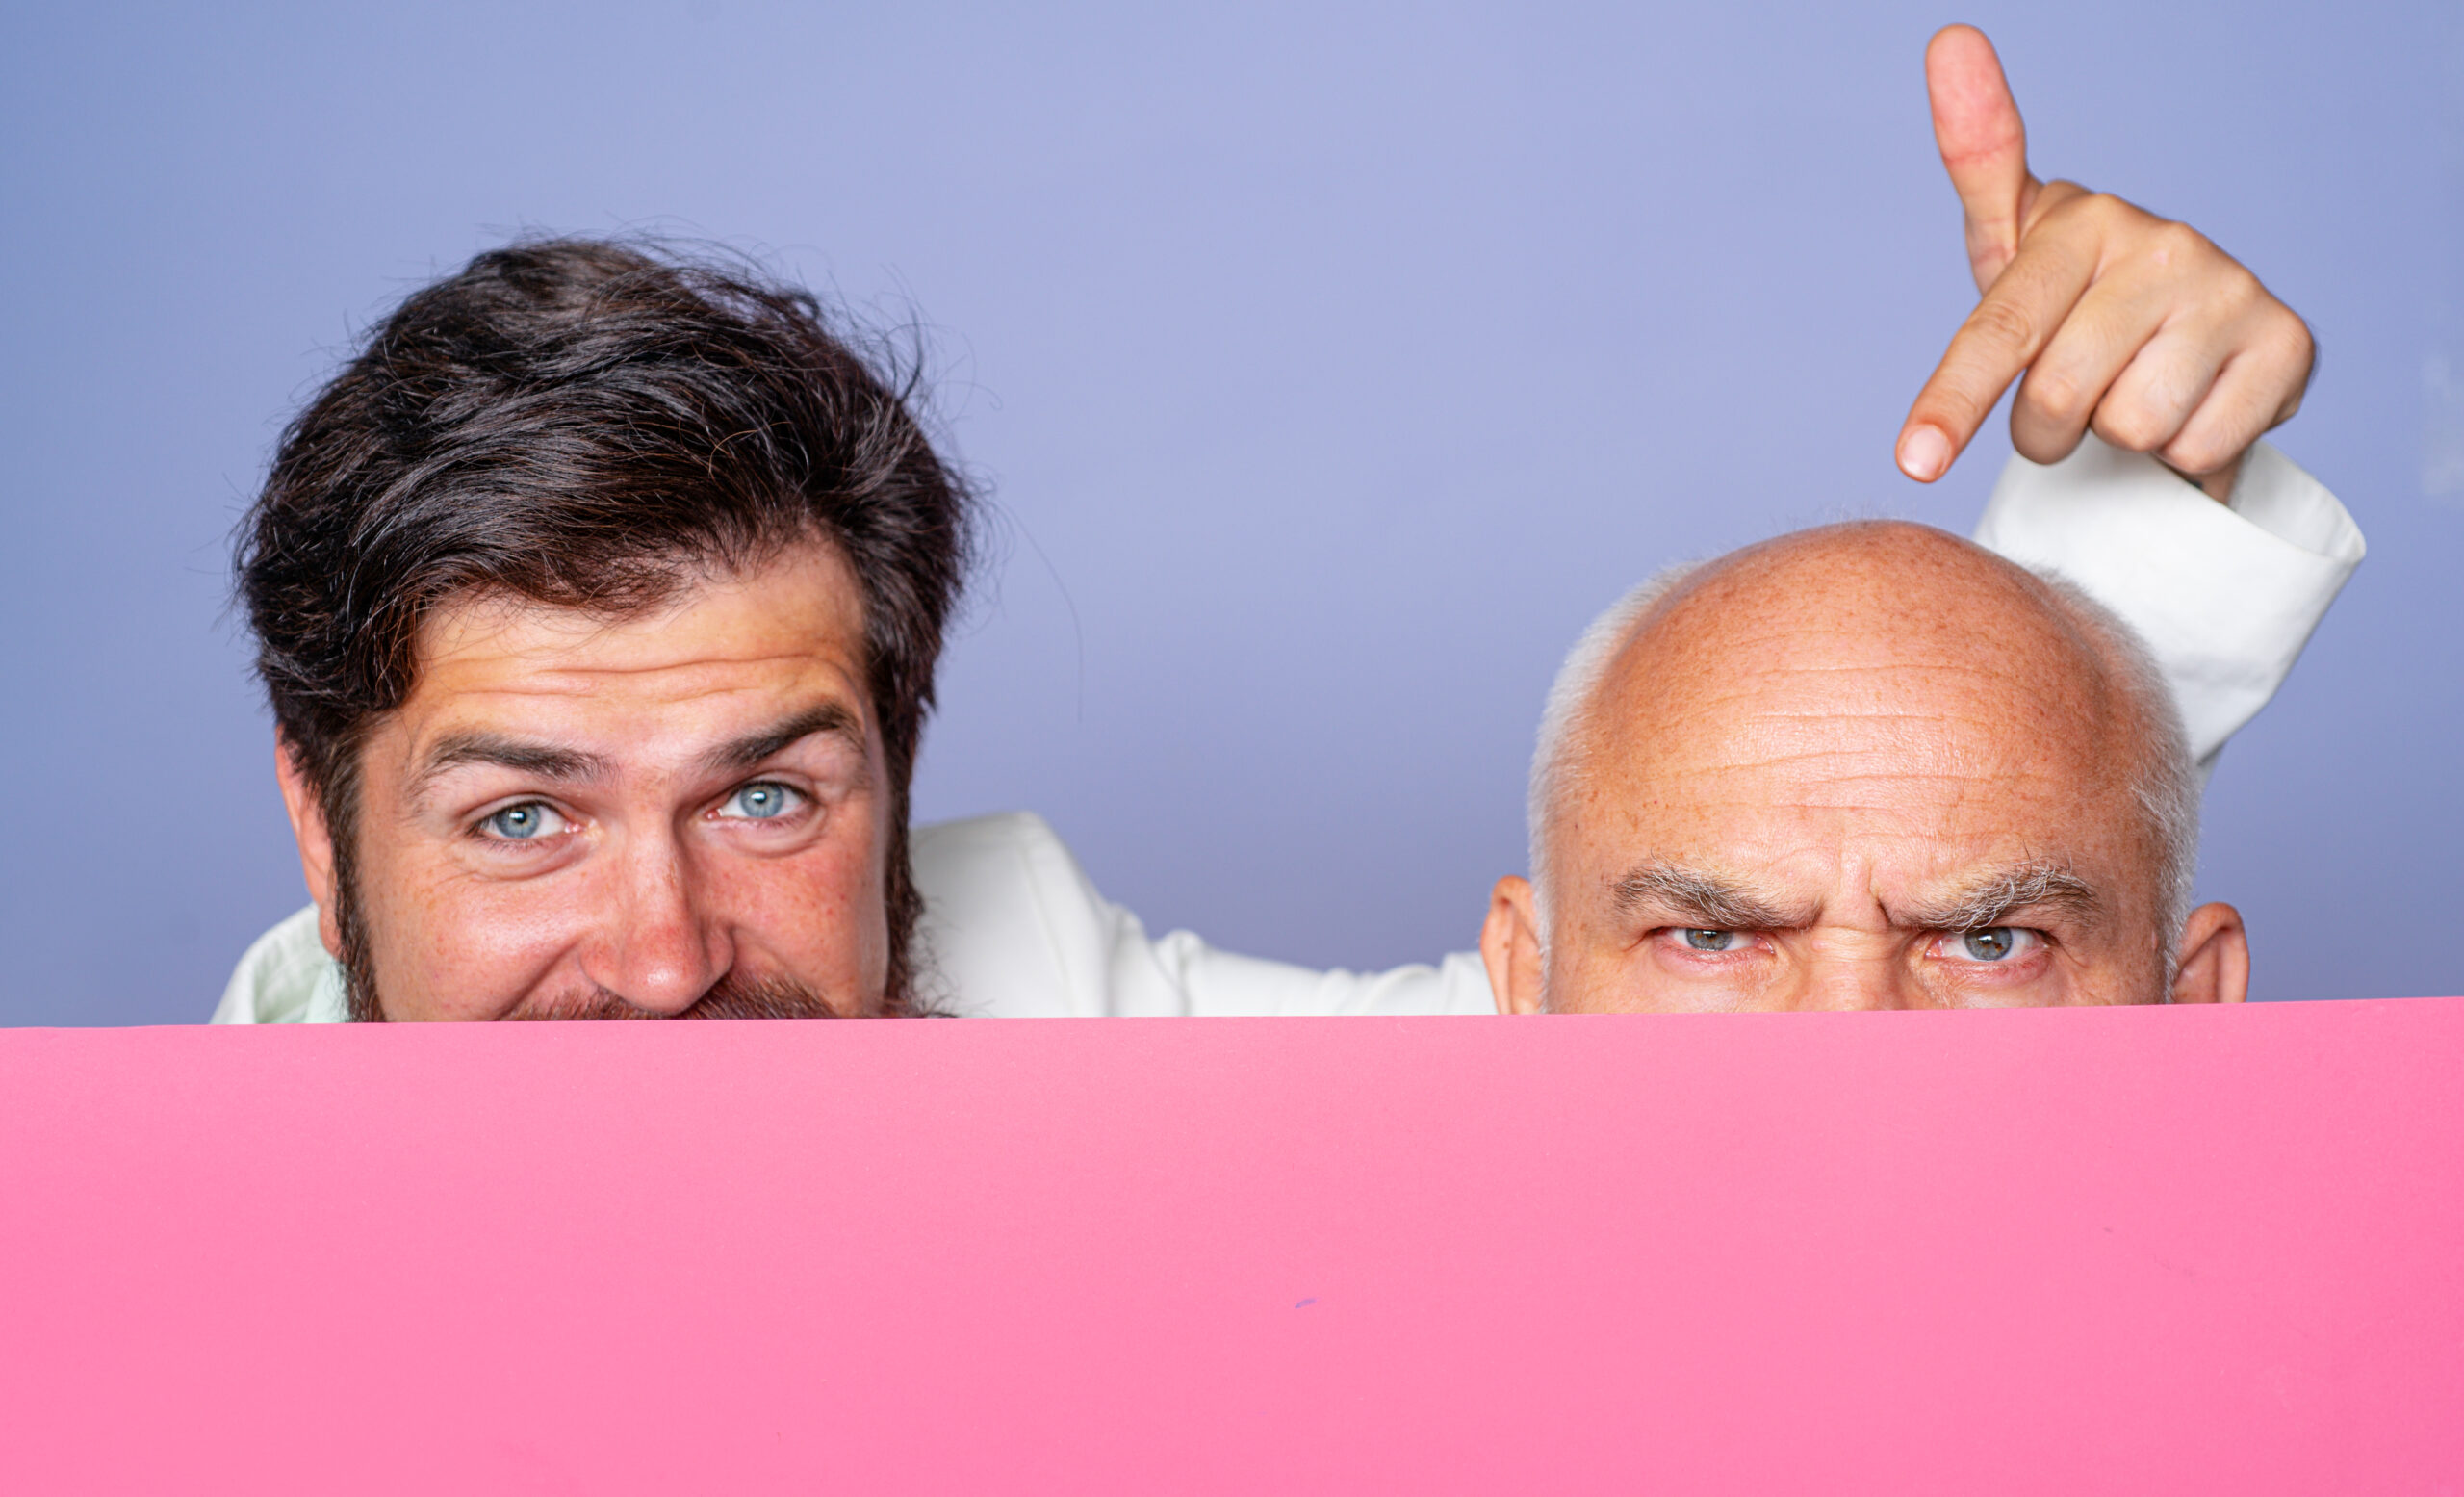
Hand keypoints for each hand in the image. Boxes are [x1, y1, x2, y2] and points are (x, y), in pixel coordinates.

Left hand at [1895, 25, 2314, 501]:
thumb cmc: (2074, 292)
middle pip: (2059, 398)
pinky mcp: (2287, 346)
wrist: (2187, 336)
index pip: (2000, 329)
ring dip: (2118, 441)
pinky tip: (2189, 406)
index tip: (1916, 458)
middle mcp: (2165, 243)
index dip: (1954, 401)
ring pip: (2131, 430)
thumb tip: (1949, 36)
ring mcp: (2232, 291)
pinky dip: (2182, 457)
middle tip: (2071, 402)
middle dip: (2049, 429)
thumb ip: (1976, 155)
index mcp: (2084, 219)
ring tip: (2132, 394)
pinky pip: (2196, 452)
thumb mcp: (2012, 239)